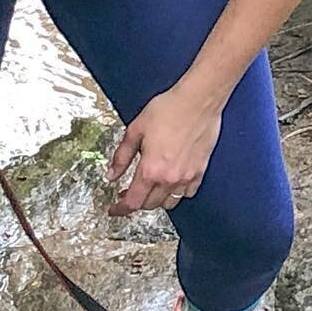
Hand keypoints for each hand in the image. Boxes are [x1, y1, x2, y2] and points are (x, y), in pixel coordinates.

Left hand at [108, 85, 223, 215]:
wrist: (198, 101)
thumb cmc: (169, 109)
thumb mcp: (135, 130)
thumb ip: (121, 156)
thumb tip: (111, 174)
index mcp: (150, 169)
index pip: (132, 202)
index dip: (120, 209)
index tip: (115, 209)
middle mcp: (169, 178)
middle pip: (150, 205)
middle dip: (136, 202)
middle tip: (128, 192)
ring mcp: (187, 176)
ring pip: (169, 202)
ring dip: (157, 200)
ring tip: (150, 188)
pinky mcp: (200, 171)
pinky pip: (187, 193)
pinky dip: (177, 193)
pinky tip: (171, 182)